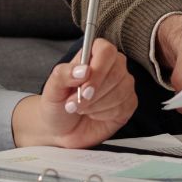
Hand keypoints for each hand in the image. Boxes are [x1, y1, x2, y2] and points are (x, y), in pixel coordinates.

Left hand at [13, 39, 136, 148]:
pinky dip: (104, 115)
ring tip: (81, 109)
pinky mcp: (129, 103)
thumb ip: (64, 74)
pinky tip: (94, 115)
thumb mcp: (52, 88)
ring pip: (121, 91)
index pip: (106, 50)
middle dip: (94, 94)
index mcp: (93, 54)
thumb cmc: (58, 104)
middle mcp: (113, 66)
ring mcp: (123, 84)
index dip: (97, 69)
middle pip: (116, 72)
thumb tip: (84, 70)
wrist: (62, 130)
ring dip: (96, 106)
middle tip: (74, 105)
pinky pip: (123, 107)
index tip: (83, 88)